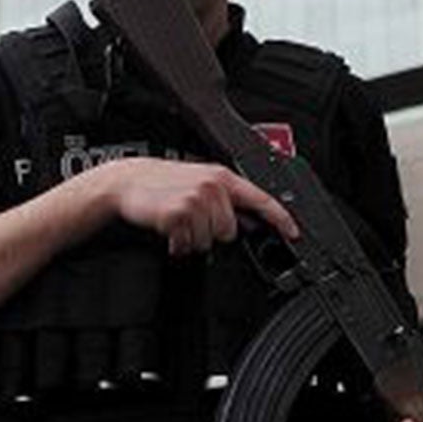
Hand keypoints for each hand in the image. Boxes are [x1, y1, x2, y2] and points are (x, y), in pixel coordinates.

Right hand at [86, 157, 298, 254]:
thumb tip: (249, 220)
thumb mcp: (200, 181)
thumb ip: (226, 197)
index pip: (261, 198)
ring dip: (194, 239)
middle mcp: (213, 187)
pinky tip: (170, 230)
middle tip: (193, 221)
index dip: (280, 218)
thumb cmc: (165, 182)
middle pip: (230, 230)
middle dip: (212, 232)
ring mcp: (195, 200)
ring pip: (210, 240)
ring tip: (180, 223)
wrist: (129, 180)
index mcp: (222, 177)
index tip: (293, 232)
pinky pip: (189, 244)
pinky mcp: (178, 214)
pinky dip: (179, 243)